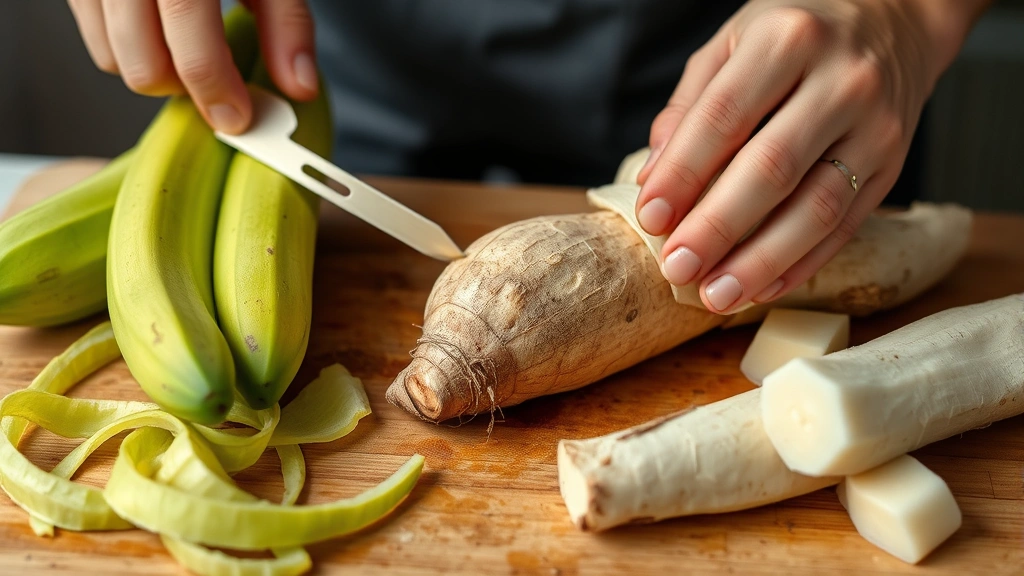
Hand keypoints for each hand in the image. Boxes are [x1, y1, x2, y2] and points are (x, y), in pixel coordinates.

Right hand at [67, 0, 317, 133]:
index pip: (187, 31)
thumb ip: (287, 24)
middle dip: (185, 90)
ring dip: (157, 72)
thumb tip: (298, 88)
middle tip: (221, 84)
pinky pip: (95, 35)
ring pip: (111, 57)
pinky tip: (161, 30)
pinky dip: (131, 48)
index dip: (213, 83)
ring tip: (192, 48)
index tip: (238, 119)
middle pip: (141, 62)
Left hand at [634, 0, 989, 312]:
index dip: (684, 173)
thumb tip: (653, 177)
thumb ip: (690, 106)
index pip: (725, 116)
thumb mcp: (734, 41)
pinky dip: (801, 264)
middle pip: (771, 168)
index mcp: (787, 39)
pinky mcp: (894, 165)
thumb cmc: (797, 32)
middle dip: (718, 227)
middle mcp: (841, 81)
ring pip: (816, 208)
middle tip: (677, 268)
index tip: (650, 217)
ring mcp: (876, 126)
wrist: (896, 20)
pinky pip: (846, 226)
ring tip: (716, 295)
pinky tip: (762, 288)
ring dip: (760, 261)